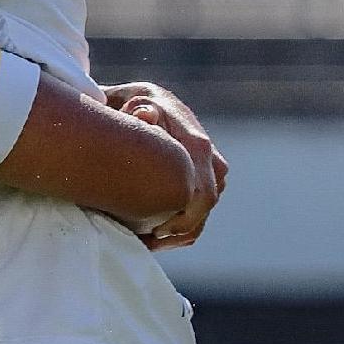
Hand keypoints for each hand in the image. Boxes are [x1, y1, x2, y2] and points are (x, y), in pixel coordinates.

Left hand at [105, 82, 225, 250]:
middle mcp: (212, 159)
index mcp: (197, 143)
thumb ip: (137, 110)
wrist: (144, 103)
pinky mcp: (208, 181)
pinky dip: (181, 230)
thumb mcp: (130, 104)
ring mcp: (213, 171)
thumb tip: (146, 115)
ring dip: (178, 232)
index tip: (155, 230)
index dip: (182, 218)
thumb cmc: (131, 107)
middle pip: (204, 206)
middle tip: (148, 240)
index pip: (202, 193)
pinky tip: (155, 237)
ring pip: (204, 213)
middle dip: (178, 229)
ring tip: (148, 241)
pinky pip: (201, 214)